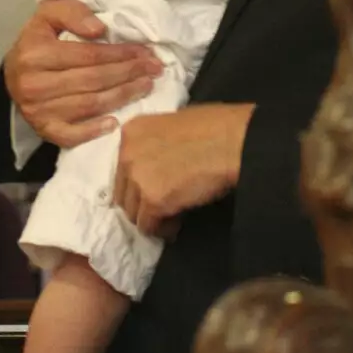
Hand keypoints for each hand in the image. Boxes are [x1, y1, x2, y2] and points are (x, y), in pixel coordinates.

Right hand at [5, 0, 163, 148]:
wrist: (14, 71)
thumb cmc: (39, 39)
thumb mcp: (49, 14)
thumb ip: (72, 12)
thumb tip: (99, 29)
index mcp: (35, 53)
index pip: (89, 55)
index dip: (121, 54)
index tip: (146, 52)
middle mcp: (33, 84)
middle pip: (93, 80)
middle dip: (128, 73)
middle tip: (154, 69)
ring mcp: (36, 111)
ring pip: (89, 105)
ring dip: (122, 96)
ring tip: (146, 86)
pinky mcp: (42, 129)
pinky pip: (71, 135)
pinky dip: (94, 131)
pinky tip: (115, 123)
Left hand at [113, 104, 254, 236]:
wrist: (231, 140)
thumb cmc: (213, 126)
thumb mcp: (172, 124)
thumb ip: (155, 143)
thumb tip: (157, 163)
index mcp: (131, 132)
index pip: (122, 168)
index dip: (138, 182)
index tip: (155, 187)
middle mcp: (126, 155)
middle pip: (123, 193)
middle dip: (141, 202)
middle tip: (162, 206)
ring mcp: (137, 179)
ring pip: (133, 213)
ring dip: (151, 217)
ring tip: (172, 216)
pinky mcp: (152, 201)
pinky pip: (148, 226)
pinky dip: (162, 229)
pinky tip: (177, 224)